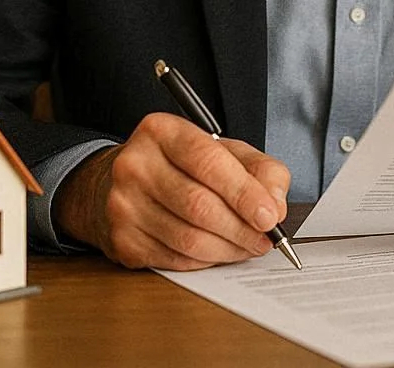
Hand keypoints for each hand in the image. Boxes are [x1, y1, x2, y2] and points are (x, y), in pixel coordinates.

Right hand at [55, 112, 290, 270]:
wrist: (117, 184)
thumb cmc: (179, 166)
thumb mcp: (222, 151)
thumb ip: (259, 170)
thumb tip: (275, 205)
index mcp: (161, 131)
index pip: (208, 161)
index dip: (244, 193)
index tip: (270, 216)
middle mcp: (135, 165)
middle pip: (199, 205)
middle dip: (242, 228)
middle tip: (266, 239)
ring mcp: (123, 204)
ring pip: (188, 239)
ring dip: (228, 250)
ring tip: (248, 247)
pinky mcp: (121, 240)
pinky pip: (175, 260)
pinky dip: (205, 261)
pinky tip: (217, 251)